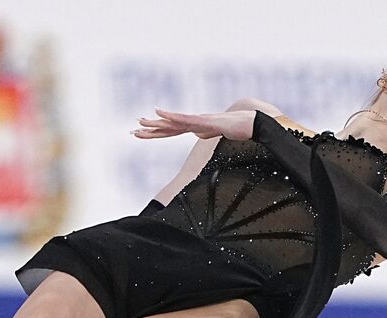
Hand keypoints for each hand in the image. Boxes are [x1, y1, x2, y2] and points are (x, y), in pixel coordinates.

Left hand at [133, 107, 255, 141]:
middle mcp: (194, 123)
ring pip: (174, 123)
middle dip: (150, 129)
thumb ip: (206, 132)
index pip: (172, 132)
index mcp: (196, 128)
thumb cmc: (239, 127)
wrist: (252, 122)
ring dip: (157, 123)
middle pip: (169, 127)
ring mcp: (199, 121)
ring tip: (141, 122)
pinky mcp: (205, 120)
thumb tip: (198, 134)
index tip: (141, 132)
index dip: (156, 132)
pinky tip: (161, 114)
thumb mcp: (218, 134)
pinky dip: (172, 117)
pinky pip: (186, 120)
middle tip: (133, 130)